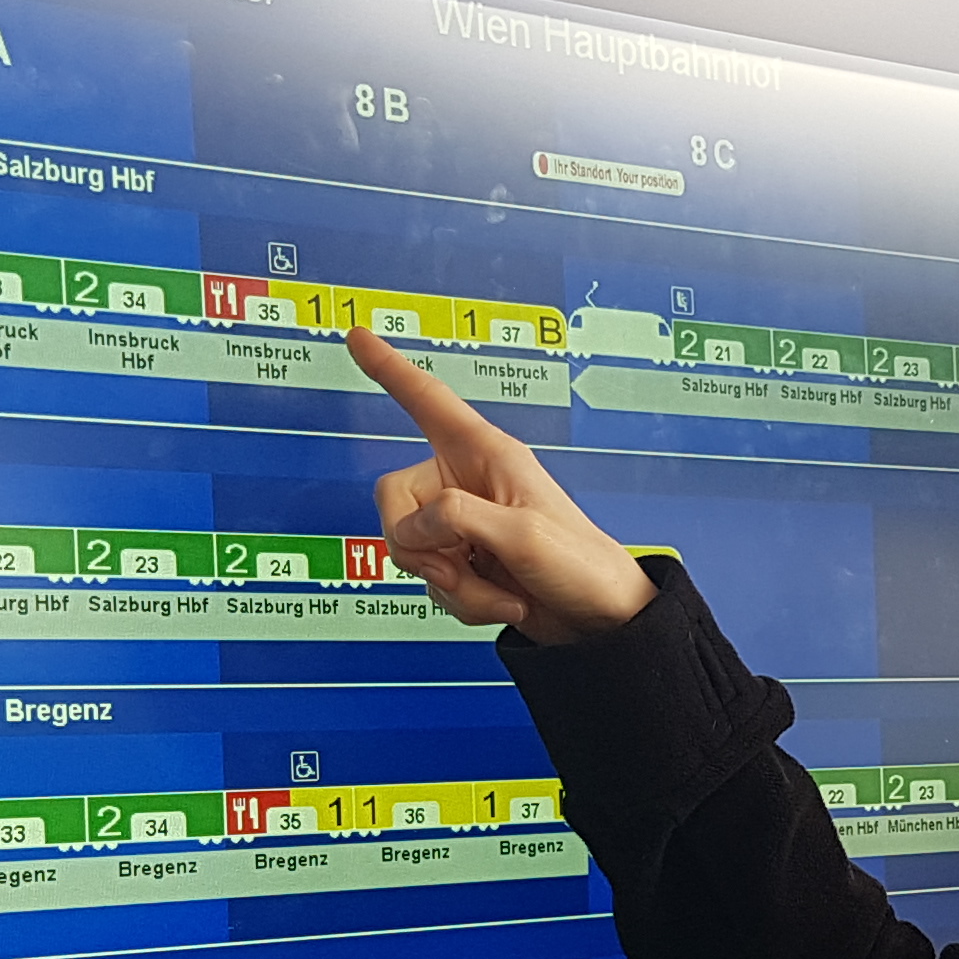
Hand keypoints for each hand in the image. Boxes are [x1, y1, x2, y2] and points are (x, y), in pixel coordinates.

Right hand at [349, 326, 656, 643]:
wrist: (599, 622)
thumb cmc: (580, 564)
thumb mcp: (521, 534)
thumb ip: (457, 519)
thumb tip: (412, 528)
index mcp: (484, 453)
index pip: (427, 400)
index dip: (390, 369)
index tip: (358, 336)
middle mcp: (466, 482)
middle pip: (393, 499)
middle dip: (418, 547)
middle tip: (455, 570)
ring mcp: (463, 525)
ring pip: (410, 549)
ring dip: (453, 585)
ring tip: (500, 591)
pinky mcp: (463, 563)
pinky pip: (430, 581)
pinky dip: (463, 602)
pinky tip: (504, 602)